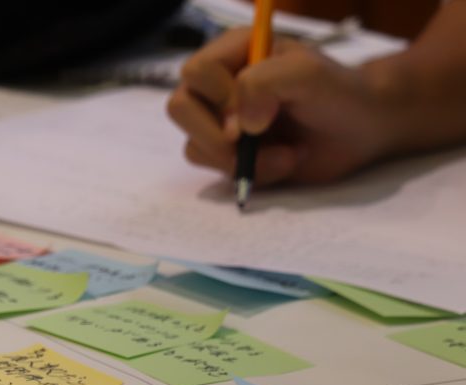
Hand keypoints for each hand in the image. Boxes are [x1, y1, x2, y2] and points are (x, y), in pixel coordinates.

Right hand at [166, 28, 392, 185]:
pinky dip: (252, 173)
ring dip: (242, 159)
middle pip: (180, 109)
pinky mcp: (230, 154)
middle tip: (254, 139)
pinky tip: (284, 162)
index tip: (256, 110)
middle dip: (218, 136)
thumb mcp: (307, 73)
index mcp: (233, 52)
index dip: (220, 96)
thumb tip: (237, 126)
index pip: (196, 72)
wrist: (362, 128)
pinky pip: (215, 170)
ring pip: (195, 146)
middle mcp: (219, 85)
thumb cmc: (337, 91)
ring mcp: (221, 122)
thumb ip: (264, 83)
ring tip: (285, 153)